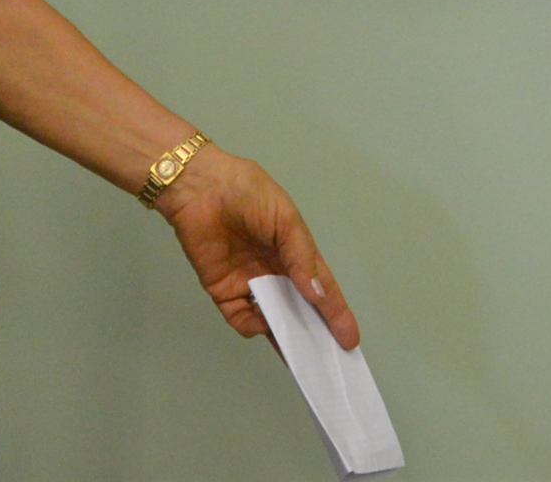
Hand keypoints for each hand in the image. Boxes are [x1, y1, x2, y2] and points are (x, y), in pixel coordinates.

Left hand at [153, 148, 359, 349]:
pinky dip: (252, 326)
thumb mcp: (286, 219)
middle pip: (298, 309)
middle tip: (329, 361)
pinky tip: (262, 325)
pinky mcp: (223, 291)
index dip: (336, 312)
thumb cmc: (248, 194)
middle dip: (314, 334)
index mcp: (294, 251)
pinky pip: (241, 318)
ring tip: (300, 359)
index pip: (321, 287)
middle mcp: (274, 272)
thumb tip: (318, 295)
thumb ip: (301, 258)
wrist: (200, 188)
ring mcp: (249, 284)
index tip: (350, 340)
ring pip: (271, 319)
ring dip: (285, 338)